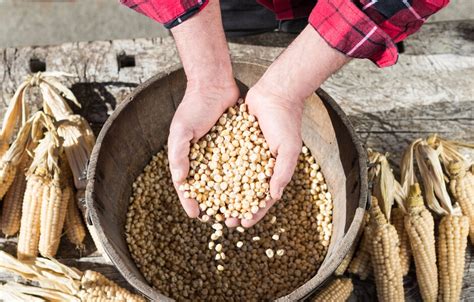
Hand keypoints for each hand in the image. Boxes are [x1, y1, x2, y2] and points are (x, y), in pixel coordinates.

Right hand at [168, 81, 238, 217]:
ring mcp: (221, 153)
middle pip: (209, 187)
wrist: (214, 84)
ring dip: (232, 195)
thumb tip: (181, 180)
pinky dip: (245, 177)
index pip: (187, 185)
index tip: (197, 216)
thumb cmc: (193, 106)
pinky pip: (241, 164)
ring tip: (240, 209)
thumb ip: (178, 154)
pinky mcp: (236, 145)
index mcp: (187, 157)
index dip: (190, 201)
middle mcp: (204, 158)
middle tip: (222, 219)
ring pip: (227, 179)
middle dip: (215, 204)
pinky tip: (253, 189)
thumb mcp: (181, 130)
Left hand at [227, 25, 349, 226]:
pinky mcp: (234, 142)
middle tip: (222, 220)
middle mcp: (258, 165)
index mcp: (273, 170)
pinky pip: (223, 159)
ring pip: (231, 178)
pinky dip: (215, 170)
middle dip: (235, 206)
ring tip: (211, 205)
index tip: (243, 224)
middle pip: (244, 192)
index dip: (254, 212)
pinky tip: (204, 180)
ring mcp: (245, 154)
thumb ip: (282, 173)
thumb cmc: (286, 122)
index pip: (263, 198)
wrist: (275, 93)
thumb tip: (274, 197)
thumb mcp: (289, 150)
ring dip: (222, 193)